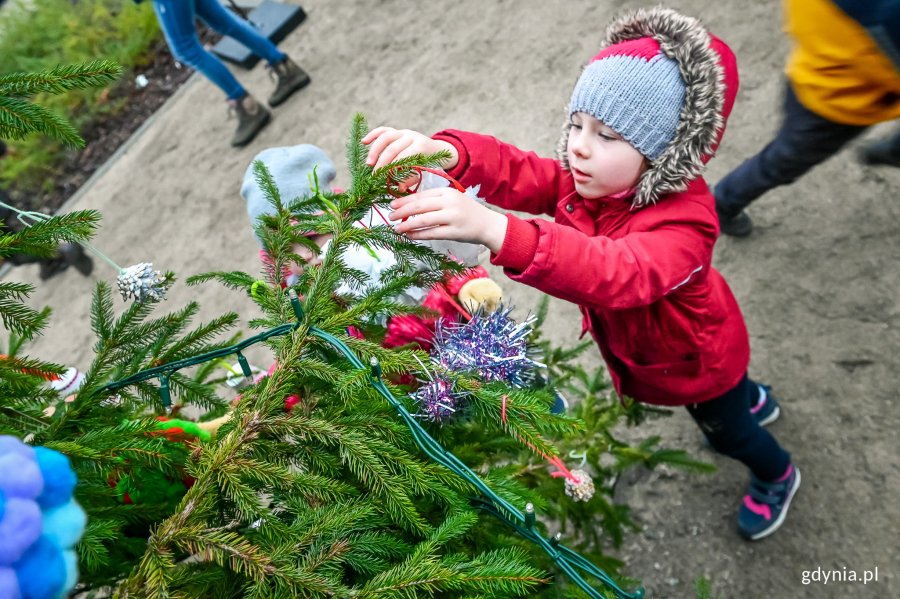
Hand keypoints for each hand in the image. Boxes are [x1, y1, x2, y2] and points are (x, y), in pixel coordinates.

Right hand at [362, 127, 458, 172]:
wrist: (436, 150)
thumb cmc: (428, 164)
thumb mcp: (423, 172)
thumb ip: (411, 179)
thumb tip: (398, 188)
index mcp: (420, 146)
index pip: (403, 157)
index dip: (393, 169)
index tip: (385, 180)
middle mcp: (411, 136)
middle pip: (392, 148)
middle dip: (382, 163)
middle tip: (374, 175)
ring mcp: (403, 132)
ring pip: (385, 137)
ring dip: (375, 150)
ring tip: (368, 163)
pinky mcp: (397, 131)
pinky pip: (383, 130)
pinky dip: (373, 135)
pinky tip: (364, 142)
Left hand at [388, 187, 507, 252]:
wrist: (488, 224)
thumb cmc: (467, 212)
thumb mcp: (452, 199)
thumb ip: (435, 200)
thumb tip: (409, 205)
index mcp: (447, 191)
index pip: (421, 195)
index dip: (404, 200)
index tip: (392, 205)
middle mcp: (449, 202)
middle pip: (420, 206)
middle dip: (402, 211)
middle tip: (390, 216)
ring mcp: (452, 217)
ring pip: (423, 220)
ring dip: (407, 225)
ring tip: (396, 228)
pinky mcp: (454, 232)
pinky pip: (431, 233)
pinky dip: (418, 234)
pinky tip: (409, 235)